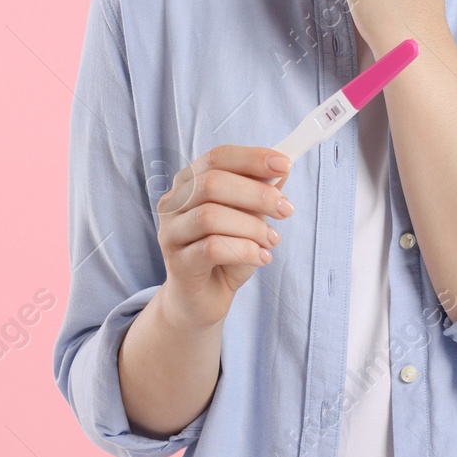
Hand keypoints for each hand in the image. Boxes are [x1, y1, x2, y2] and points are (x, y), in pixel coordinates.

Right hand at [155, 146, 295, 330]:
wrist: (202, 299)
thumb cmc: (226, 253)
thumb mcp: (249, 218)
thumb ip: (260, 192)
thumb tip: (282, 168)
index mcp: (189, 182)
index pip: (218, 157)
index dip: (252, 158)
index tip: (285, 164)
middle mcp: (174, 203)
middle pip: (212, 183)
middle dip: (257, 194)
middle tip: (286, 209)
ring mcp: (170, 233)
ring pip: (210, 216)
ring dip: (251, 227)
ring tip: (272, 240)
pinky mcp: (177, 264)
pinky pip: (211, 248)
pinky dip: (244, 250)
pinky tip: (261, 257)